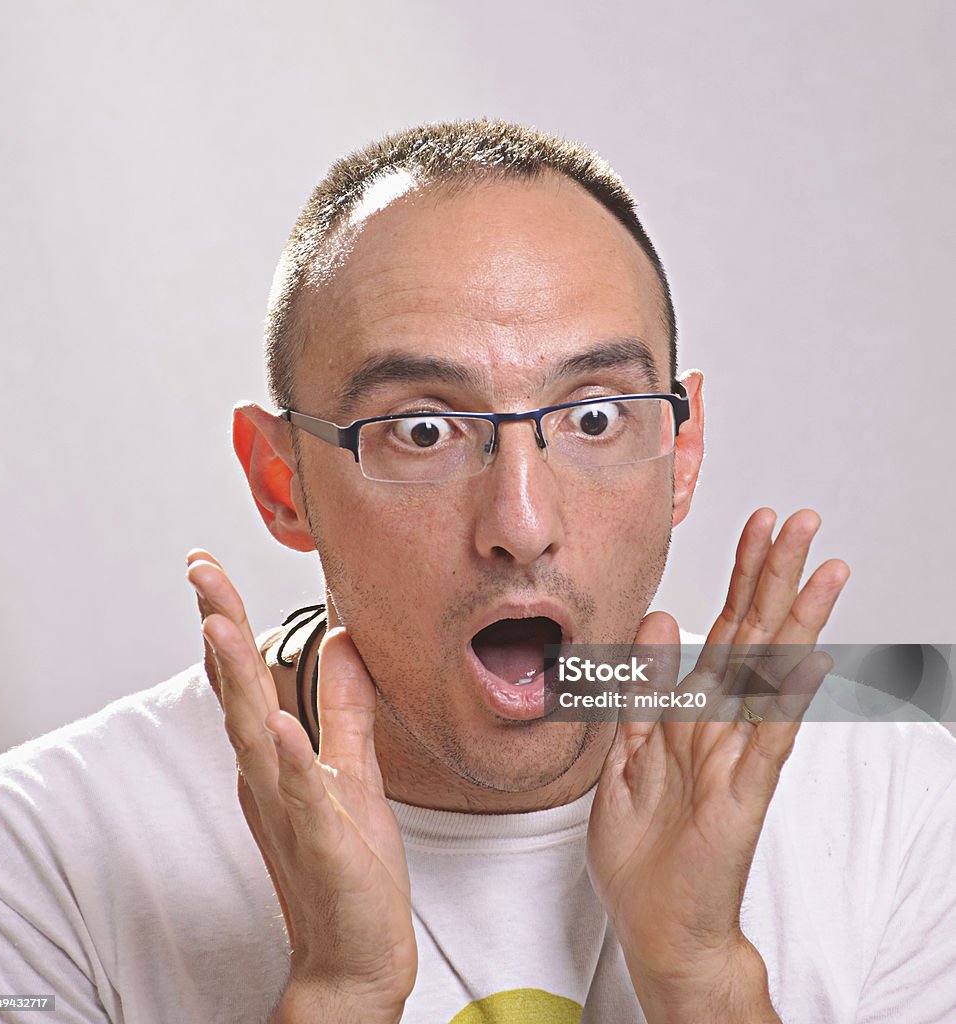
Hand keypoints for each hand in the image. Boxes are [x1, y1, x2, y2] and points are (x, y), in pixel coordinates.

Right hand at [185, 551, 416, 1023]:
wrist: (353, 952)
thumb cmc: (349, 860)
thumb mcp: (352, 766)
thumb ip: (344, 705)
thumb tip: (343, 641)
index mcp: (272, 756)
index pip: (244, 678)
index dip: (225, 622)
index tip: (206, 570)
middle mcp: (268, 776)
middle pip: (237, 690)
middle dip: (218, 627)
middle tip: (198, 571)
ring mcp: (289, 807)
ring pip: (255, 733)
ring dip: (235, 679)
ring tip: (217, 625)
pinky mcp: (322, 840)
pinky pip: (301, 794)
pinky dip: (289, 759)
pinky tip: (280, 726)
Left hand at [586, 509, 848, 1020]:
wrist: (657, 925)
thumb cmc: (641, 848)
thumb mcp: (623, 753)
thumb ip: (640, 687)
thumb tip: (659, 618)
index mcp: (687, 713)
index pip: (722, 628)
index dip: (739, 577)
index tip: (755, 527)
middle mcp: (718, 725)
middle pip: (753, 634)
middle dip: (773, 575)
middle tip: (800, 520)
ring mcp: (735, 755)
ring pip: (769, 673)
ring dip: (793, 617)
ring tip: (823, 566)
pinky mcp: (740, 794)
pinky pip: (764, 737)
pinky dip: (785, 695)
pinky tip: (806, 655)